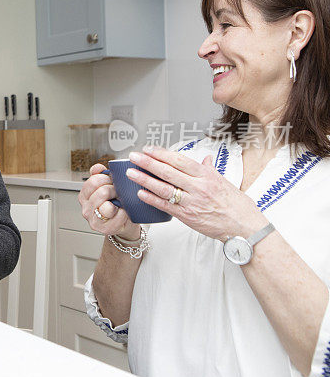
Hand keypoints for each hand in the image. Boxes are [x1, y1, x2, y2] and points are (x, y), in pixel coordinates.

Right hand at [78, 163, 140, 240]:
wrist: (123, 222)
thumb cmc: (115, 203)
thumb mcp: (106, 186)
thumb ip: (99, 175)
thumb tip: (97, 167)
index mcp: (83, 195)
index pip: (93, 181)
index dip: (107, 178)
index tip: (113, 181)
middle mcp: (85, 208)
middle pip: (102, 192)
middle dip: (115, 190)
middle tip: (119, 192)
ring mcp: (94, 220)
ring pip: (107, 206)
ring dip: (119, 201)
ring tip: (121, 201)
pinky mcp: (105, 229)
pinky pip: (118, 216)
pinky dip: (124, 213)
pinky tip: (124, 212)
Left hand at [127, 146, 267, 239]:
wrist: (246, 228)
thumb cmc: (237, 206)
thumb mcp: (225, 182)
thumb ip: (210, 170)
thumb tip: (205, 158)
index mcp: (207, 176)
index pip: (180, 160)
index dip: (162, 154)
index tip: (148, 149)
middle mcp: (198, 187)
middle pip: (168, 172)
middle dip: (148, 163)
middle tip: (134, 157)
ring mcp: (192, 202)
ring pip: (164, 188)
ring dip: (145, 180)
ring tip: (131, 173)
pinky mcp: (187, 216)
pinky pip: (166, 206)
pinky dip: (152, 199)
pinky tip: (140, 193)